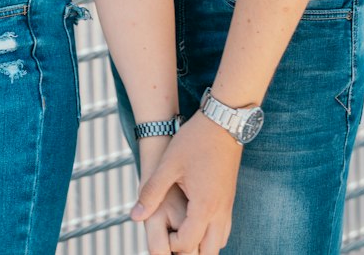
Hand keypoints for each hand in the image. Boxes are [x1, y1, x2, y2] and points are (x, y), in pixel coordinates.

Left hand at [131, 113, 239, 254]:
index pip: (187, 244)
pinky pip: (223, 230)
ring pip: (219, 243)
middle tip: (173, 239)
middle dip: (189, 252)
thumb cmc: (195, 140)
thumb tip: (134, 216)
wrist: (224, 121)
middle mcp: (220, 212)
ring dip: (202, 245)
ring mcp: (228, 207)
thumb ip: (151, 192)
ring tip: (182, 233)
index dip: (171, 244)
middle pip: (208, 252)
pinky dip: (210, 234)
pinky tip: (195, 222)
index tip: (162, 230)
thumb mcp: (169, 164)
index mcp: (204, 206)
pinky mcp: (229, 200)